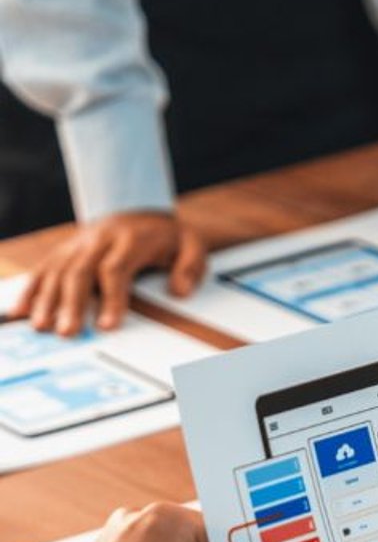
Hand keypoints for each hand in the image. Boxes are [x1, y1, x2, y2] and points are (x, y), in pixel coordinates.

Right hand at [11, 211, 206, 337]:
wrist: (142, 209)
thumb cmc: (168, 236)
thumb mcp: (192, 245)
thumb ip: (191, 267)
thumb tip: (180, 291)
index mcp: (130, 239)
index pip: (115, 269)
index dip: (111, 298)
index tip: (109, 325)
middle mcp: (98, 239)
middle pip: (80, 271)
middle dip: (72, 304)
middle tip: (68, 332)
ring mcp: (78, 243)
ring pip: (57, 270)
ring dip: (47, 299)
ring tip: (42, 326)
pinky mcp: (65, 250)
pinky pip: (44, 268)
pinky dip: (31, 289)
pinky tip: (21, 311)